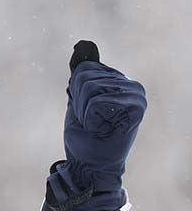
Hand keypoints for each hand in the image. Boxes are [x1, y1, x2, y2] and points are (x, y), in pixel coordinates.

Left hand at [46, 40, 146, 210]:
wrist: (88, 167)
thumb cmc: (83, 138)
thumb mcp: (76, 101)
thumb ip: (81, 75)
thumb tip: (82, 43)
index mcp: (119, 82)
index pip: (85, 69)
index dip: (75, 93)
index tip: (84, 112)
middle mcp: (131, 85)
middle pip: (85, 77)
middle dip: (77, 103)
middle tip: (88, 122)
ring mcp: (136, 96)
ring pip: (89, 88)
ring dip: (82, 112)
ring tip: (94, 126)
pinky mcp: (136, 107)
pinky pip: (96, 102)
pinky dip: (89, 119)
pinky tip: (99, 129)